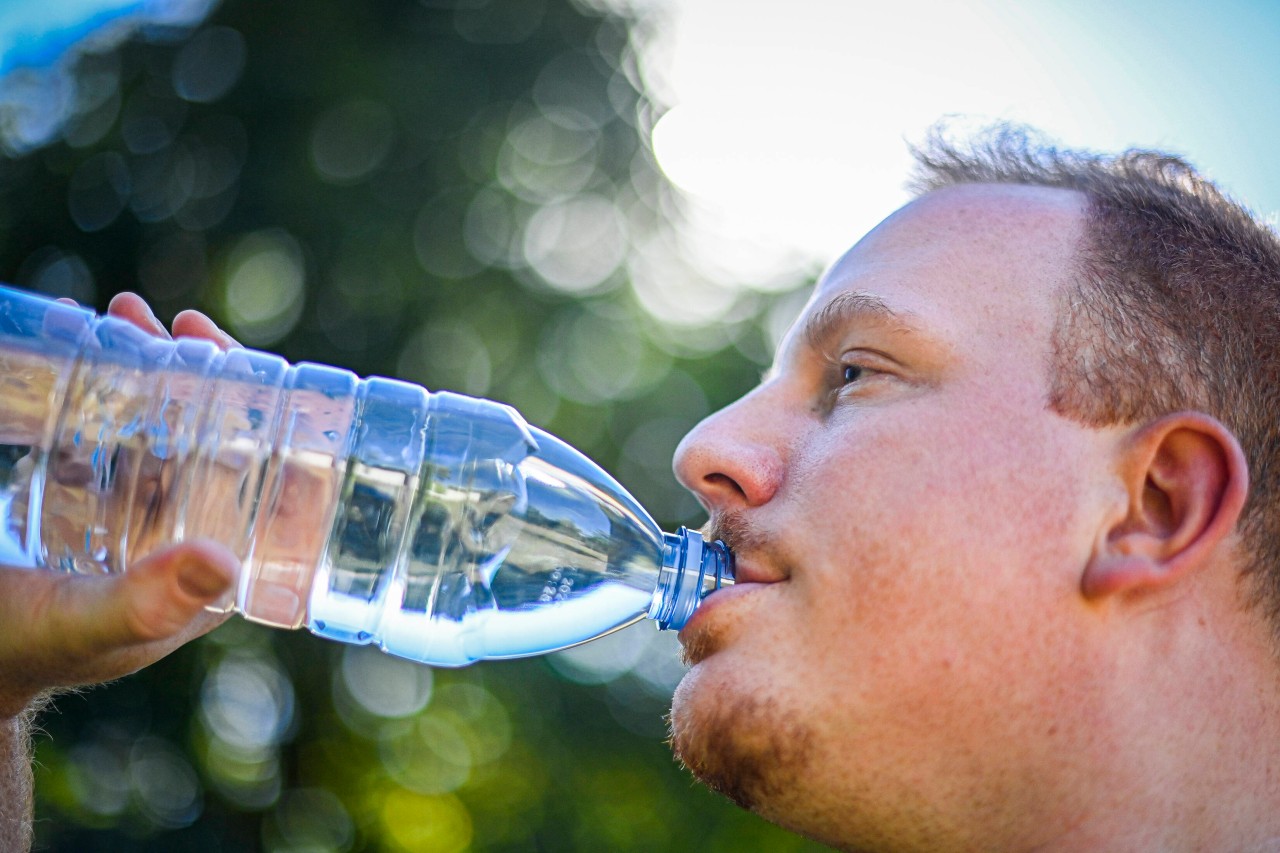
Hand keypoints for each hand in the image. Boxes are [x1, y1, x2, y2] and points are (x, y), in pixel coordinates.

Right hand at [0, 293, 241, 716]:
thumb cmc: (22, 650)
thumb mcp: (83, 624)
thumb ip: (145, 603)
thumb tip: (221, 560)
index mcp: (213, 568)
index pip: (267, 482)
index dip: (266, 418)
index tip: (235, 361)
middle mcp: (186, 534)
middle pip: (218, 439)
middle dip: (200, 375)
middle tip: (168, 322)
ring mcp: (137, 514)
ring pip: (164, 425)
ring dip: (149, 367)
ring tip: (122, 315)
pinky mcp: (89, 498)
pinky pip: (111, 432)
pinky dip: (102, 386)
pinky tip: (82, 340)